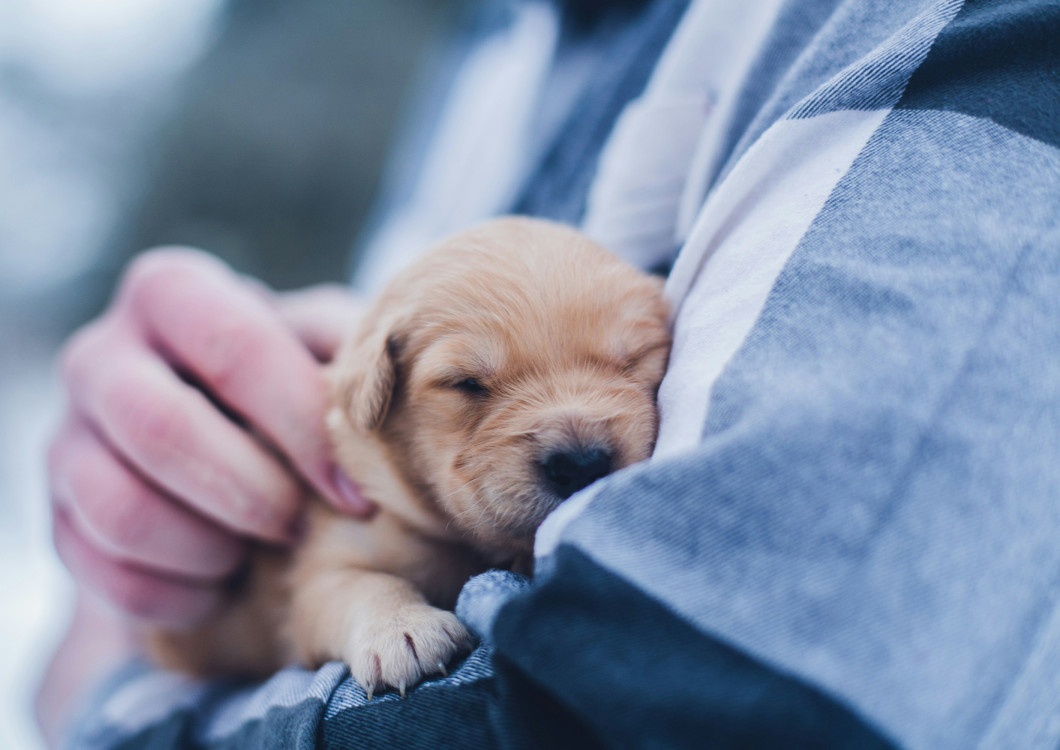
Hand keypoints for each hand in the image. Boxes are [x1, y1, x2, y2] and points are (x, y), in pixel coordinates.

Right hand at [48, 248, 371, 627]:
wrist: (215, 441)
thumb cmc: (286, 384)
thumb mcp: (320, 346)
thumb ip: (349, 348)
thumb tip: (405, 377)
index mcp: (172, 293)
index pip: (235, 347)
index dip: (302, 427)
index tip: (356, 493)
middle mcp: (101, 355)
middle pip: (159, 427)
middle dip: (249, 492)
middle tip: (299, 525)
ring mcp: (67, 437)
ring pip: (118, 507)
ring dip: (208, 546)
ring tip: (258, 551)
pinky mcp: (59, 515)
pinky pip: (104, 571)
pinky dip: (176, 593)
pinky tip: (222, 585)